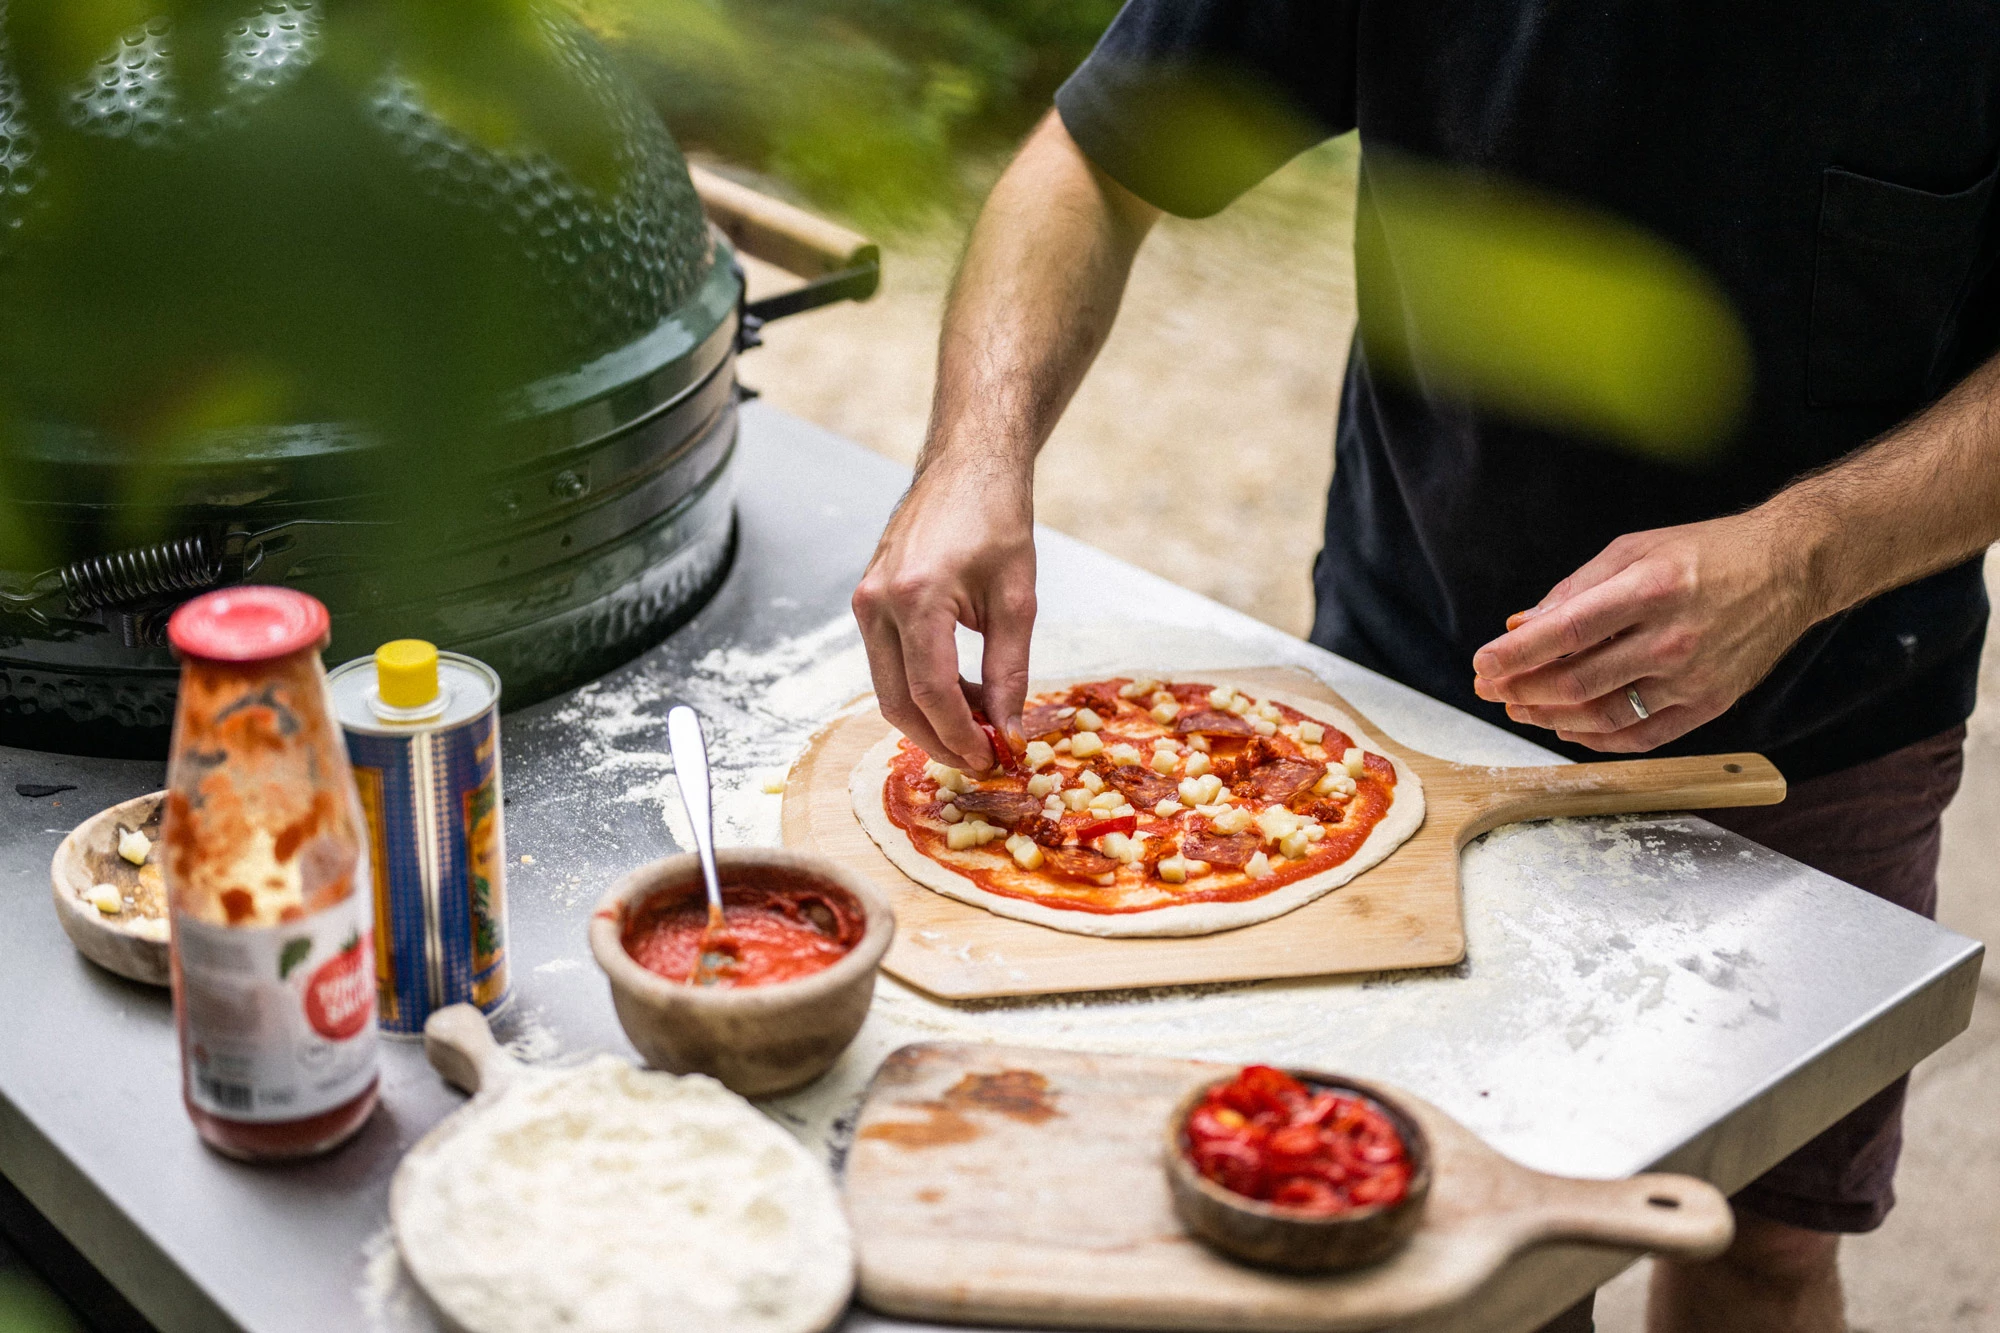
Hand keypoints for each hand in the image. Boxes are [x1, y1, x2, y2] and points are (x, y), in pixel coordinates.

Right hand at [851, 454, 1036, 772]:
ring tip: (982, 724)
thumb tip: (1008, 732)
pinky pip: (888, 662)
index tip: (992, 758)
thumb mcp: (1017, 600)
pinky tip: (963, 692)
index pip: (931, 692)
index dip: (961, 735)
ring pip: (888, 687)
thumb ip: (1010, 672)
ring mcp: (865, 601)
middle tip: (982, 758)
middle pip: (897, 701)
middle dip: (939, 739)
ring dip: (932, 716)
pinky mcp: (867, 601)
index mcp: (916, 597)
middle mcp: (877, 603)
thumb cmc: (996, 519)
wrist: (967, 466)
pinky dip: (923, 686)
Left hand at [1470, 511, 1822, 751]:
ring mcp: (1694, 677)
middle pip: (1577, 682)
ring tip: (1519, 707)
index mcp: (1650, 590)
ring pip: (1604, 715)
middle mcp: (1672, 639)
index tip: (1482, 664)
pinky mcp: (1711, 703)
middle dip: (1521, 690)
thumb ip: (1573, 590)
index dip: (1516, 655)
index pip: (1566, 633)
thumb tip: (1520, 626)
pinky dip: (1597, 738)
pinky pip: (1642, 737)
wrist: (1792, 567)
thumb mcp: (1633, 549)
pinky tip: (1568, 727)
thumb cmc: (1706, 552)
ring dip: (1550, 718)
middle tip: (1489, 688)